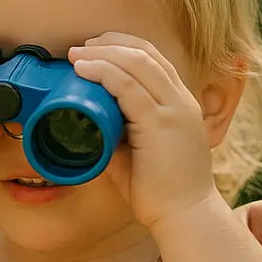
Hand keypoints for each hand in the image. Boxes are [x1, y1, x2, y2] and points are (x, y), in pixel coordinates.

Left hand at [68, 32, 217, 229]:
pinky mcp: (160, 124)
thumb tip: (86, 121)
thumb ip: (117, 132)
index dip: (123, 46)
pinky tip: (84, 70)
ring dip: (102, 54)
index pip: (154, 58)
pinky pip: (128, 88)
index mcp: (180, 103)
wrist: (185, 217)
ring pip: (137, 62)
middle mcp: (181, 100)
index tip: (94, 49)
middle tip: (80, 48)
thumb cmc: (162, 191)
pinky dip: (103, 73)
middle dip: (109, 43)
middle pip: (145, 52)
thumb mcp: (137, 152)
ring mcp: (174, 110)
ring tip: (76, 55)